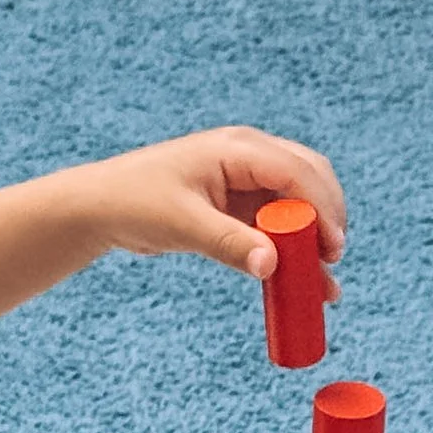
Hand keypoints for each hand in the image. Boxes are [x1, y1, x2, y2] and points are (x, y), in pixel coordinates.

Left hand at [69, 128, 345, 301]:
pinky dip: (292, 250)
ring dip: (314, 239)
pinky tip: (304, 281)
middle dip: (327, 218)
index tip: (331, 247)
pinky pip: (277, 225)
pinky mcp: (239, 205)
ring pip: (298, 204)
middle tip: (332, 259)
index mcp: (236, 148)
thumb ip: (229, 244)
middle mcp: (248, 157)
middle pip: (309, 179)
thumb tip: (271, 265)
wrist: (101, 208)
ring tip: (324, 283)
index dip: (320, 207)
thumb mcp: (183, 225)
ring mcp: (246, 180)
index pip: (295, 171)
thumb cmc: (135, 202)